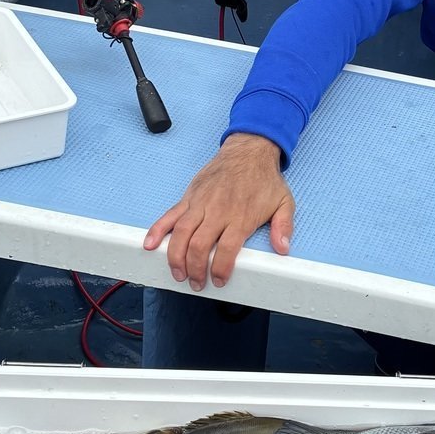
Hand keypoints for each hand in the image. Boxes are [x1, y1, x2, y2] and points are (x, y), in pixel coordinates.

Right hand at [143, 133, 294, 292]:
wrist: (249, 150)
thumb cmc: (264, 179)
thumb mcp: (284, 201)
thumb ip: (284, 226)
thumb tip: (283, 248)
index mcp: (241, 216)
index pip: (227, 249)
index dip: (220, 269)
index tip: (219, 281)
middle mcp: (218, 211)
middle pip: (200, 246)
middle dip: (195, 269)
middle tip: (196, 283)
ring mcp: (201, 203)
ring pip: (182, 233)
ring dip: (176, 257)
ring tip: (177, 273)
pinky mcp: (190, 196)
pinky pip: (170, 215)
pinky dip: (158, 230)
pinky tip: (150, 244)